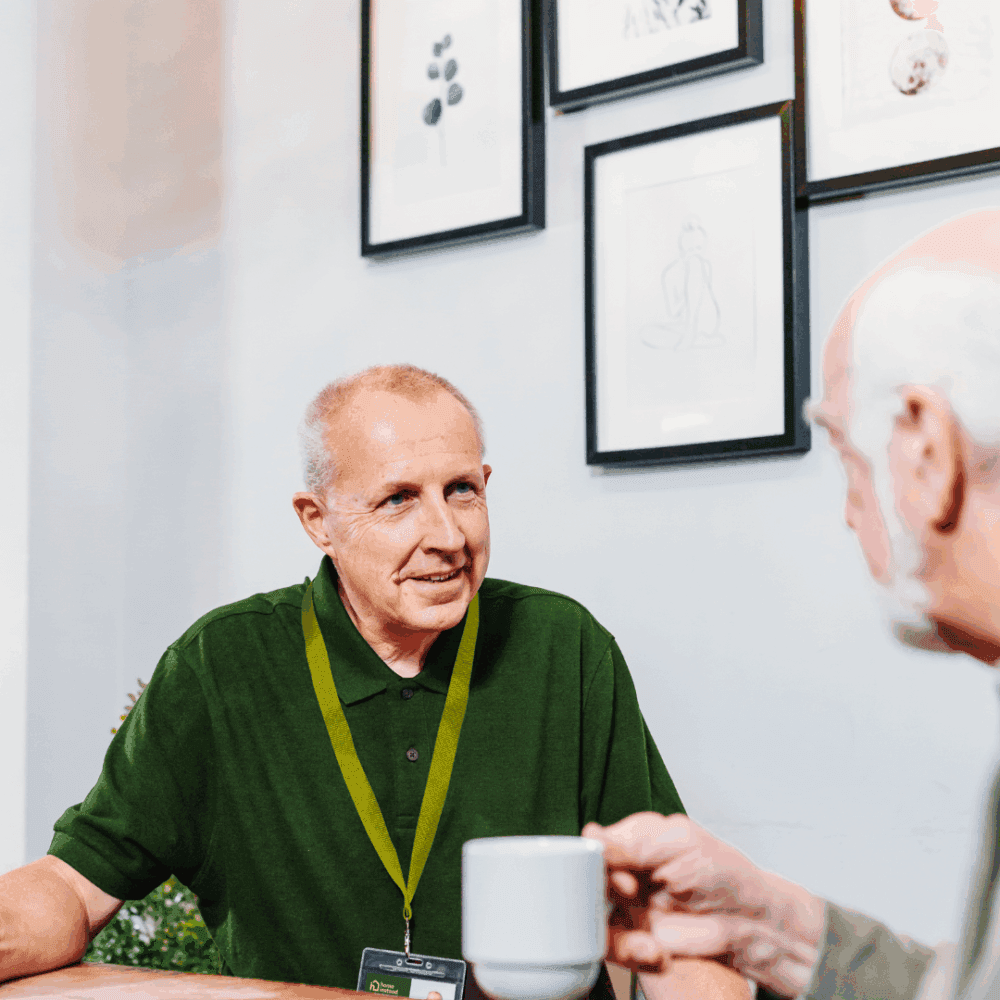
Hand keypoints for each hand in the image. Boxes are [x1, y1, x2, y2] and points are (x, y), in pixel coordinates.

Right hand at [582, 813, 825, 997]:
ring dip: (613, 931)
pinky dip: (627, 953)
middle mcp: (625, 872)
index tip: (615, 871)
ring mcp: (627, 907)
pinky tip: (653, 951)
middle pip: (587, 882)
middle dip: (602, 895)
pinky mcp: (633, 939)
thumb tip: (591, 835)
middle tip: (630, 896)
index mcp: (633, 841)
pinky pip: (611, 947)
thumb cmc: (724, 875)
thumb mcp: (680, 844)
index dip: (597, 860)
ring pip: (593, 918)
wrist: (751, 924)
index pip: (594, 846)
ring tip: (646, 939)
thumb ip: (633, 842)